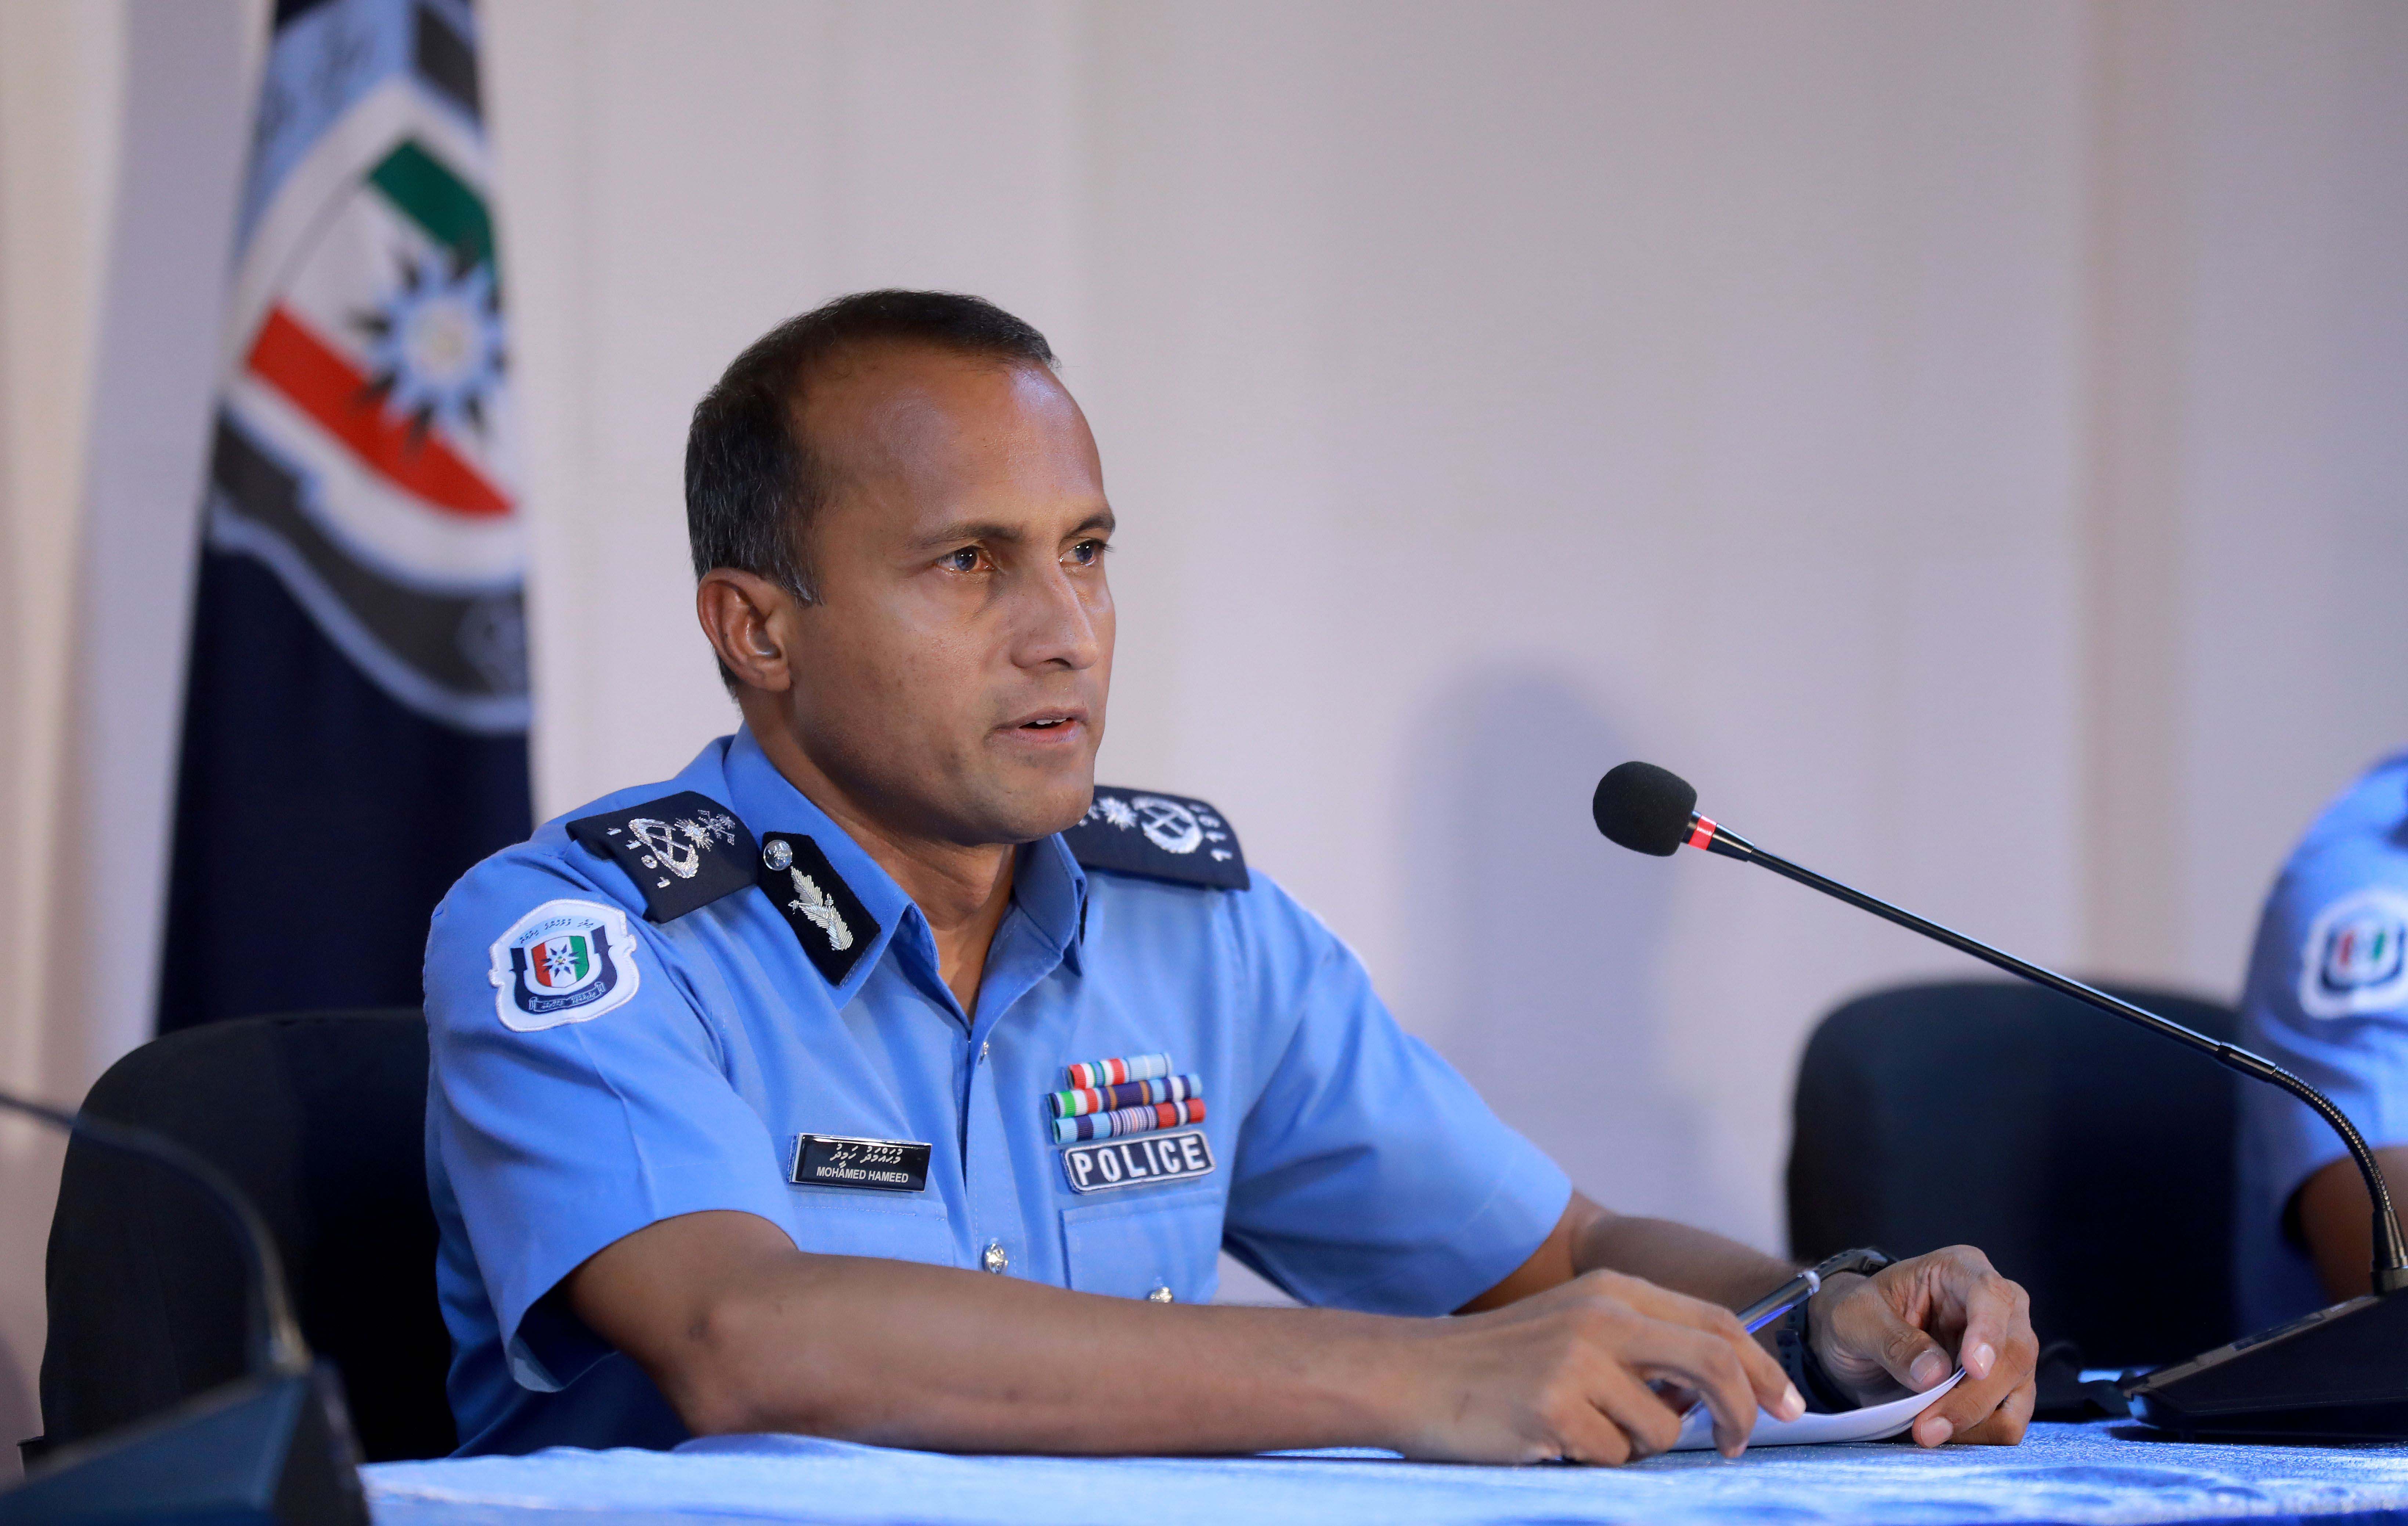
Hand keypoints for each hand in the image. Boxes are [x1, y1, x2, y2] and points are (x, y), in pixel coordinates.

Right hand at [1397, 1269, 1804, 1463]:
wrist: (1410, 1372)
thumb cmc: (1498, 1361)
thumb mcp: (1574, 1328)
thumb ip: (1640, 1347)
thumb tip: (1706, 1396)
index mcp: (1612, 1292)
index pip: (1717, 1324)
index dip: (1762, 1369)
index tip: (1786, 1407)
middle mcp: (1602, 1317)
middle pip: (1715, 1362)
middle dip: (1742, 1412)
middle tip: (1739, 1446)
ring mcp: (1577, 1361)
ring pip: (1661, 1429)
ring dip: (1635, 1446)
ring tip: (1581, 1432)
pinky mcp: (1554, 1408)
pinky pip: (1613, 1456)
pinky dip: (1592, 1460)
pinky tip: (1549, 1439)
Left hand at [1808, 1245, 2036, 1445]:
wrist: (1858, 1341)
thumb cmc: (1861, 1315)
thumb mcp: (1856, 1317)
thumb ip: (1892, 1340)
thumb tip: (1935, 1374)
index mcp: (1960, 1270)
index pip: (1992, 1295)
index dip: (1988, 1332)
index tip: (1973, 1368)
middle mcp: (1997, 1308)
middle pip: (2014, 1353)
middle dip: (1973, 1397)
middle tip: (1928, 1427)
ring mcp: (2006, 1350)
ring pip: (2017, 1393)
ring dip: (1975, 1422)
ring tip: (1926, 1432)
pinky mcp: (2004, 1388)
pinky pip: (2008, 1420)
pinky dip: (1979, 1434)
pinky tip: (1942, 1432)